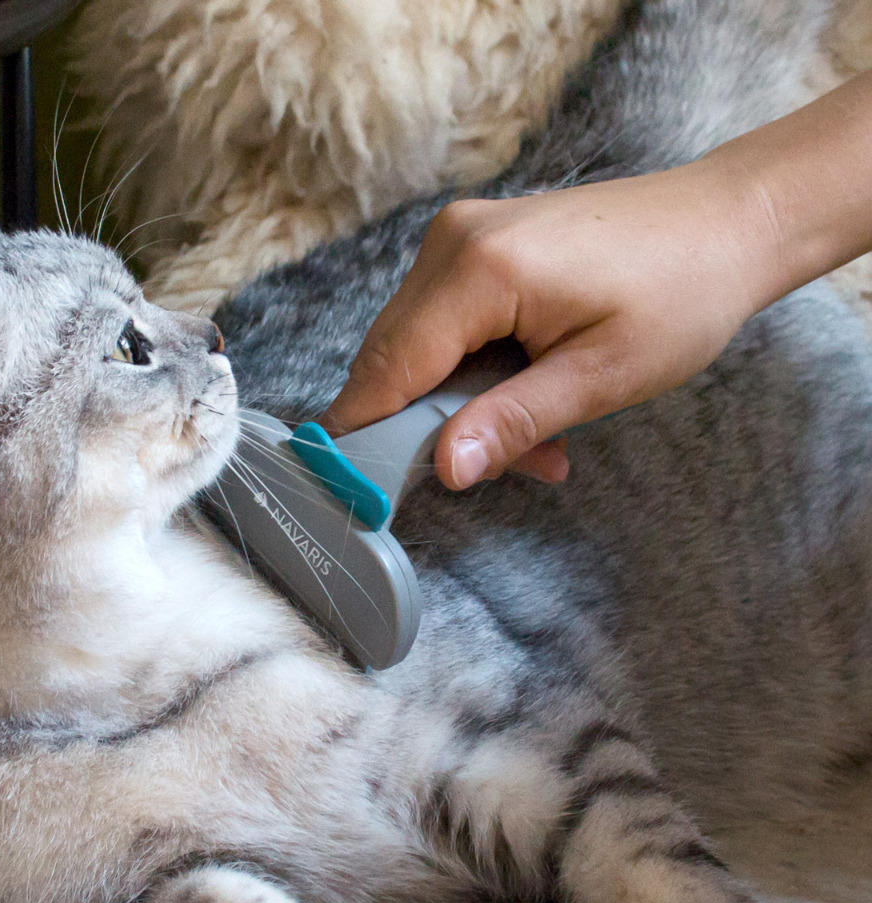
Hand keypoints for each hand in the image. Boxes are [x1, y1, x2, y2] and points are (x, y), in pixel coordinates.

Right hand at [323, 158, 773, 487]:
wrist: (728, 222)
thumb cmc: (682, 294)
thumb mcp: (601, 377)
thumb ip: (512, 422)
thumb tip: (443, 469)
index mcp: (481, 269)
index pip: (388, 369)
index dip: (367, 436)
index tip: (363, 492)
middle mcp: (452, 241)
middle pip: (391, 360)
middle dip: (426, 426)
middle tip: (493, 468)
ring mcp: (460, 237)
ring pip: (414, 348)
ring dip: (456, 405)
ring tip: (536, 440)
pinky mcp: (474, 244)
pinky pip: (441, 325)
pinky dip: (470, 373)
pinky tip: (527, 395)